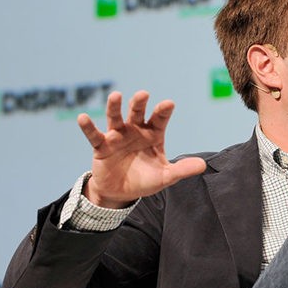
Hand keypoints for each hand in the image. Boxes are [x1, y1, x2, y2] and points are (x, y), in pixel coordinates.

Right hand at [77, 90, 206, 208]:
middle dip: (139, 103)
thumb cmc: (145, 180)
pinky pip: (94, 135)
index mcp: (153, 135)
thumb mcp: (166, 177)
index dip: (163, 111)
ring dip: (114, 107)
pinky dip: (88, 127)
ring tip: (115, 96)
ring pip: (116, 118)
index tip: (169, 103)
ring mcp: (117, 136)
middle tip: (143, 94)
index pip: (159, 119)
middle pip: (137, 113)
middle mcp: (135, 131)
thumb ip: (182, 170)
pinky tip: (83, 118)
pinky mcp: (101, 146)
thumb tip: (203, 165)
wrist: (121, 192)